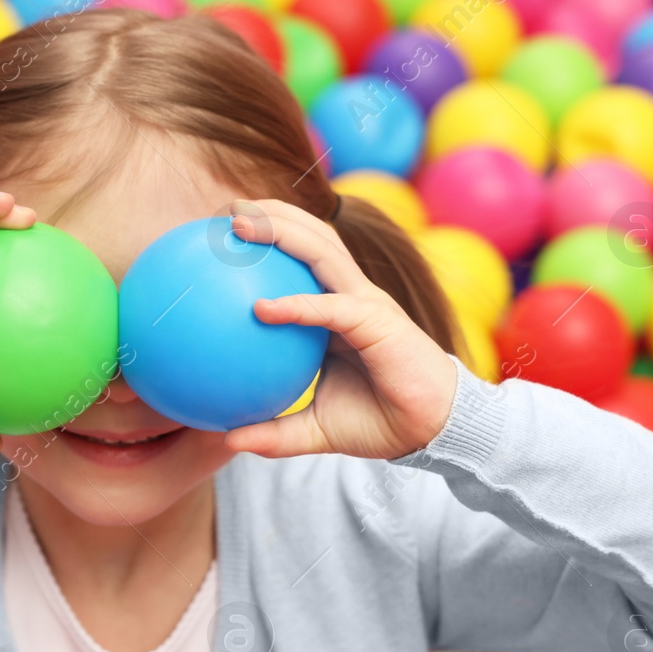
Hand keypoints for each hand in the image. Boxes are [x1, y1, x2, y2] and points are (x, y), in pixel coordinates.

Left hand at [223, 199, 457, 460]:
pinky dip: (297, 304)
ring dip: (282, 231)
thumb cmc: (378, 421)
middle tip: (224, 212)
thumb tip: (228, 439)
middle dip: (271, 214)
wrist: (431, 431)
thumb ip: (274, 432)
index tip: (221, 235)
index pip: (301, 259)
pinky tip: (260, 307)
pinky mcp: (377, 322)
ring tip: (239, 223)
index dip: (268, 238)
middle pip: (311, 237)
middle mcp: (350, 295)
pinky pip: (331, 308)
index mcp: (335, 309)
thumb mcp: (314, 429)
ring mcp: (366, 302)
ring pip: (322, 252)